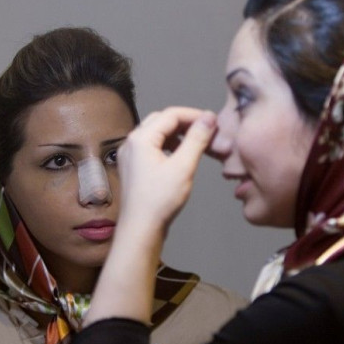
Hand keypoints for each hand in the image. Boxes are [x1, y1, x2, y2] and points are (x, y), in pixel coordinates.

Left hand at [83, 107, 215, 326]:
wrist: (140, 229)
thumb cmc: (159, 201)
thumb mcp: (183, 166)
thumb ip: (197, 139)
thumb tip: (208, 118)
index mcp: (141, 138)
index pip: (171, 114)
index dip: (194, 115)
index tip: (213, 122)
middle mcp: (131, 143)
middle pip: (161, 121)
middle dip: (185, 123)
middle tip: (206, 131)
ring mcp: (130, 155)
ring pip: (156, 134)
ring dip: (177, 134)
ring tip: (196, 143)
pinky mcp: (133, 167)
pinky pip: (152, 147)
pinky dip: (168, 146)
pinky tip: (180, 157)